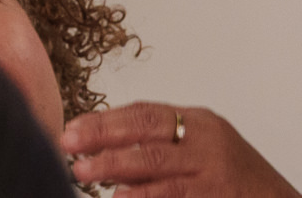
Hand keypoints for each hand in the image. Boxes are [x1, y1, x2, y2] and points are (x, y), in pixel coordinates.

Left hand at [64, 102, 298, 196]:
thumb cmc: (233, 177)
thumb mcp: (201, 147)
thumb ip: (159, 141)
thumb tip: (99, 143)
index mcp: (198, 122)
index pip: (143, 113)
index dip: (104, 120)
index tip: (72, 128)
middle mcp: (206, 142)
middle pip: (145, 134)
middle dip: (102, 139)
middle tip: (69, 148)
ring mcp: (213, 172)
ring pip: (155, 165)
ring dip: (114, 169)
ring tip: (84, 174)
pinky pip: (173, 196)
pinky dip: (143, 197)